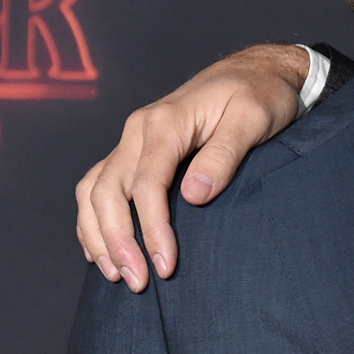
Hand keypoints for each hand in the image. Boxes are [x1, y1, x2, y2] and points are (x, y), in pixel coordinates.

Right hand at [76, 44, 311, 290]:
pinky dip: (93, 218)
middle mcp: (139, 130)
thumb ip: (224, 156)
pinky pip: (99, 185)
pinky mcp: (136, 150)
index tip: (166, 266)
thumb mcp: (253, 120)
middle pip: (109, 191)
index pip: (146, 184)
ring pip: (94, 189)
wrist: (256, 71)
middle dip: (118, 241)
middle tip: (137, 282)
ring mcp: (133, 139)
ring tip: (115, 275)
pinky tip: (101, 249)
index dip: (151, 229)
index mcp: (166, 122)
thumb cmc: (260, 95)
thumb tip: (193, 197)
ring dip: (99, 234)